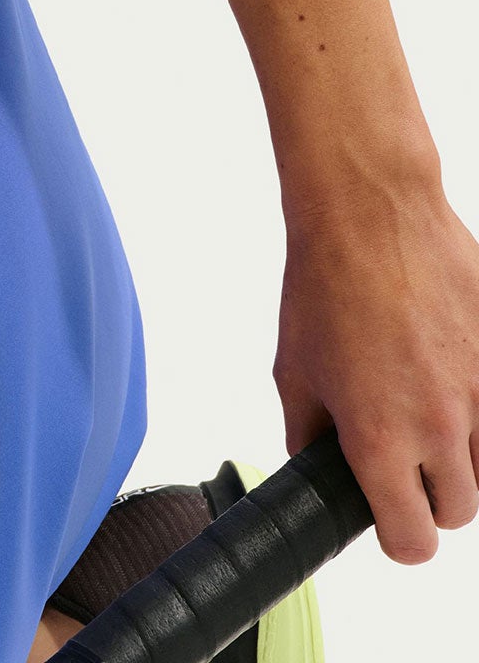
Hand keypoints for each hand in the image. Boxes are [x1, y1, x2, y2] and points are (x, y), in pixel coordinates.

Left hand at [275, 176, 478, 561]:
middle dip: (427, 494)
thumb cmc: (327, 281)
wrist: (371, 214)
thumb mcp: (294, 367)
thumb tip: (316, 464)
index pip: (412, 541)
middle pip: (457, 511)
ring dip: (459, 456)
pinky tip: (446, 376)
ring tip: (422, 411)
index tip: (387, 517)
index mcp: (382, 438)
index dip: (397, 535)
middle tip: (401, 459)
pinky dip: (477, 408)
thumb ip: (309, 431)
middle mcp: (442, 427)